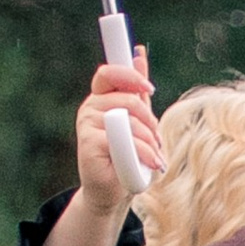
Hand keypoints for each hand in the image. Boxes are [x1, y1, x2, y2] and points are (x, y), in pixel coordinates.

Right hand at [72, 54, 163, 216]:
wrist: (113, 191)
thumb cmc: (127, 155)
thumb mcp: (137, 120)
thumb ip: (136, 90)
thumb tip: (139, 54)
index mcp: (101, 98)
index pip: (110, 73)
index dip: (130, 76)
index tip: (149, 89)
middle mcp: (90, 107)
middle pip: (128, 100)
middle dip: (150, 121)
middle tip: (157, 139)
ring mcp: (87, 123)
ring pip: (129, 121)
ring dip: (149, 141)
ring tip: (155, 158)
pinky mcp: (88, 142)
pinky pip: (123, 139)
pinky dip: (143, 152)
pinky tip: (152, 164)